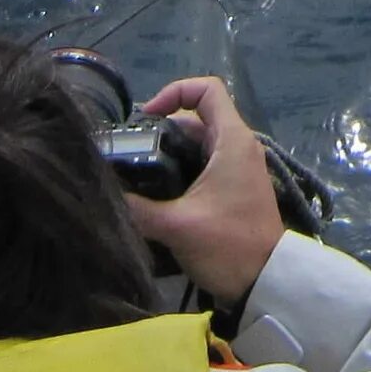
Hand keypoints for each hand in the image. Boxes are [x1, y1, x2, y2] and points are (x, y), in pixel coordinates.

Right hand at [125, 73, 286, 306]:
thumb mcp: (176, 226)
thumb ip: (137, 208)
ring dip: (168, 155)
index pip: (207, 89)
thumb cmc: (228, 245)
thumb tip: (104, 193)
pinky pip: (202, 166)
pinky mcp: (233, 189)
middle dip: (161, 131)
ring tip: (136, 175)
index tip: (146, 118)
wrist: (266, 282)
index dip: (174, 92)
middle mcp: (237, 146)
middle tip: (130, 154)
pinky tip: (155, 194)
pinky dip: (179, 171)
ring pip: (197, 145)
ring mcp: (237, 168)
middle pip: (196, 119)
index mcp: (232, 140)